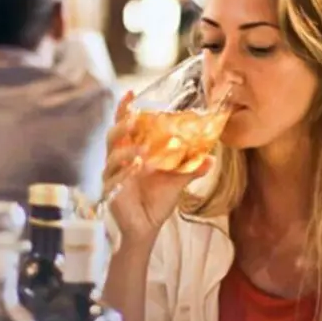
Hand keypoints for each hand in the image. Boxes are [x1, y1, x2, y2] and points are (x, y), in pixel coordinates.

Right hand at [103, 94, 213, 245]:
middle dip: (122, 126)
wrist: (147, 227)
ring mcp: (112, 176)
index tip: (131, 93)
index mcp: (132, 151)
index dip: (125, 109)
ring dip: (126, 152)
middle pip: (113, 136)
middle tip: (135, 120)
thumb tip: (211, 158)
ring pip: (112, 157)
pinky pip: (113, 180)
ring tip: (142, 153)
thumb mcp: (177, 181)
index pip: (125, 126)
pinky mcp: (111, 192)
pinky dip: (123, 174)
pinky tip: (135, 170)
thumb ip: (191, 168)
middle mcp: (119, 160)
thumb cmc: (157, 200)